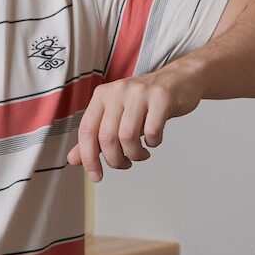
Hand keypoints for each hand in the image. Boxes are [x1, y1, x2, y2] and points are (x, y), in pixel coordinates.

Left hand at [65, 66, 203, 181]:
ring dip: (134, 154)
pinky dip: (153, 143)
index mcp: (102, 94)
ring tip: (141, 154)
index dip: (88, 157)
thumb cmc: (147, 101)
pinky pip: (151, 131)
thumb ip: (95, 136)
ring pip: (127, 136)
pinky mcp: (161, 97)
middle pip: (107, 137)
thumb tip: (74, 160)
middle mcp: (118, 90)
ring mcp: (140, 92)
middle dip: (115, 159)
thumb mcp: (117, 115)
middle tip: (125, 163)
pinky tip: (154, 140)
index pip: (86, 130)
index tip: (96, 175)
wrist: (180, 79)